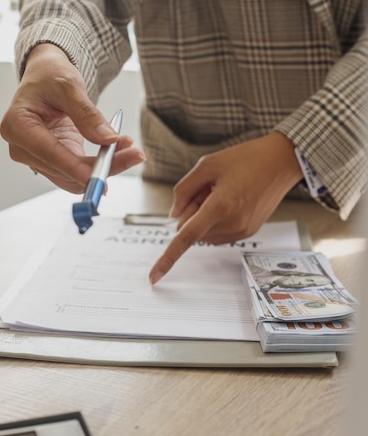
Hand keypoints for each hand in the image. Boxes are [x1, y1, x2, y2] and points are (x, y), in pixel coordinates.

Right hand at [0, 44, 144, 191]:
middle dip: (100, 167)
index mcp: (17, 125)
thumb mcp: (69, 86)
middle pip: (65, 171)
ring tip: (130, 150)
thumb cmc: (50, 76)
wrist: (45, 77)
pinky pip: (76, 172)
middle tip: (134, 155)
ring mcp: (35, 157)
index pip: (50, 155)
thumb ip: (87, 114)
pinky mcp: (51, 161)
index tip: (102, 177)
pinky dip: (98, 165)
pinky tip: (118, 153)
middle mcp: (21, 147)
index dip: (78, 169)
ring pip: (73, 177)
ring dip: (103, 167)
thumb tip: (108, 139)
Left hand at [149, 132, 302, 283]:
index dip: (167, 258)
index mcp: (220, 206)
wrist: (281, 162)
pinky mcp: (247, 232)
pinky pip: (217, 232)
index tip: (154, 277)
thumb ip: (183, 190)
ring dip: (204, 215)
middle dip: (191, 211)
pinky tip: (231, 198)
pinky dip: (216, 218)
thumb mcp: (207, 165)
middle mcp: (232, 224)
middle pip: (192, 229)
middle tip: (209, 187)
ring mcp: (242, 231)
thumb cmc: (245, 159)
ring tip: (224, 191)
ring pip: (204, 232)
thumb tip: (173, 215)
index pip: (186, 237)